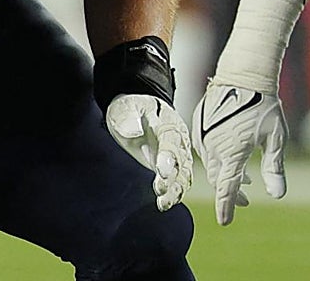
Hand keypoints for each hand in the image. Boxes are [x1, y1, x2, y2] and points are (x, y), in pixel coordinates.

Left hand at [105, 93, 193, 211]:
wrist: (136, 110)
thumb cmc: (131, 106)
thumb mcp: (127, 106)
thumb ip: (130, 117)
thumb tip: (134, 133)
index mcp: (169, 124)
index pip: (171, 142)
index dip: (168, 157)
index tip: (161, 171)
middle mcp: (177, 142)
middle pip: (180, 163)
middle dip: (172, 178)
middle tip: (159, 190)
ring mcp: (175, 156)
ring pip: (182, 176)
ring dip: (174, 191)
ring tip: (163, 203)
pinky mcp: (169, 167)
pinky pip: (177, 182)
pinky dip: (173, 194)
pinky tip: (164, 204)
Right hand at [192, 81, 287, 224]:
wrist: (242, 75)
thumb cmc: (263, 106)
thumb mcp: (275, 138)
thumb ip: (274, 168)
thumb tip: (277, 195)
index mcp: (232, 151)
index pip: (227, 187)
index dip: (226, 206)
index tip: (225, 221)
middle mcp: (213, 146)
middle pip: (218, 178)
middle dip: (230, 192)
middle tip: (247, 200)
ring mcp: (203, 135)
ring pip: (211, 164)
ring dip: (226, 174)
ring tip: (244, 179)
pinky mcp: (198, 125)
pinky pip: (204, 149)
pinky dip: (218, 159)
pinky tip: (232, 157)